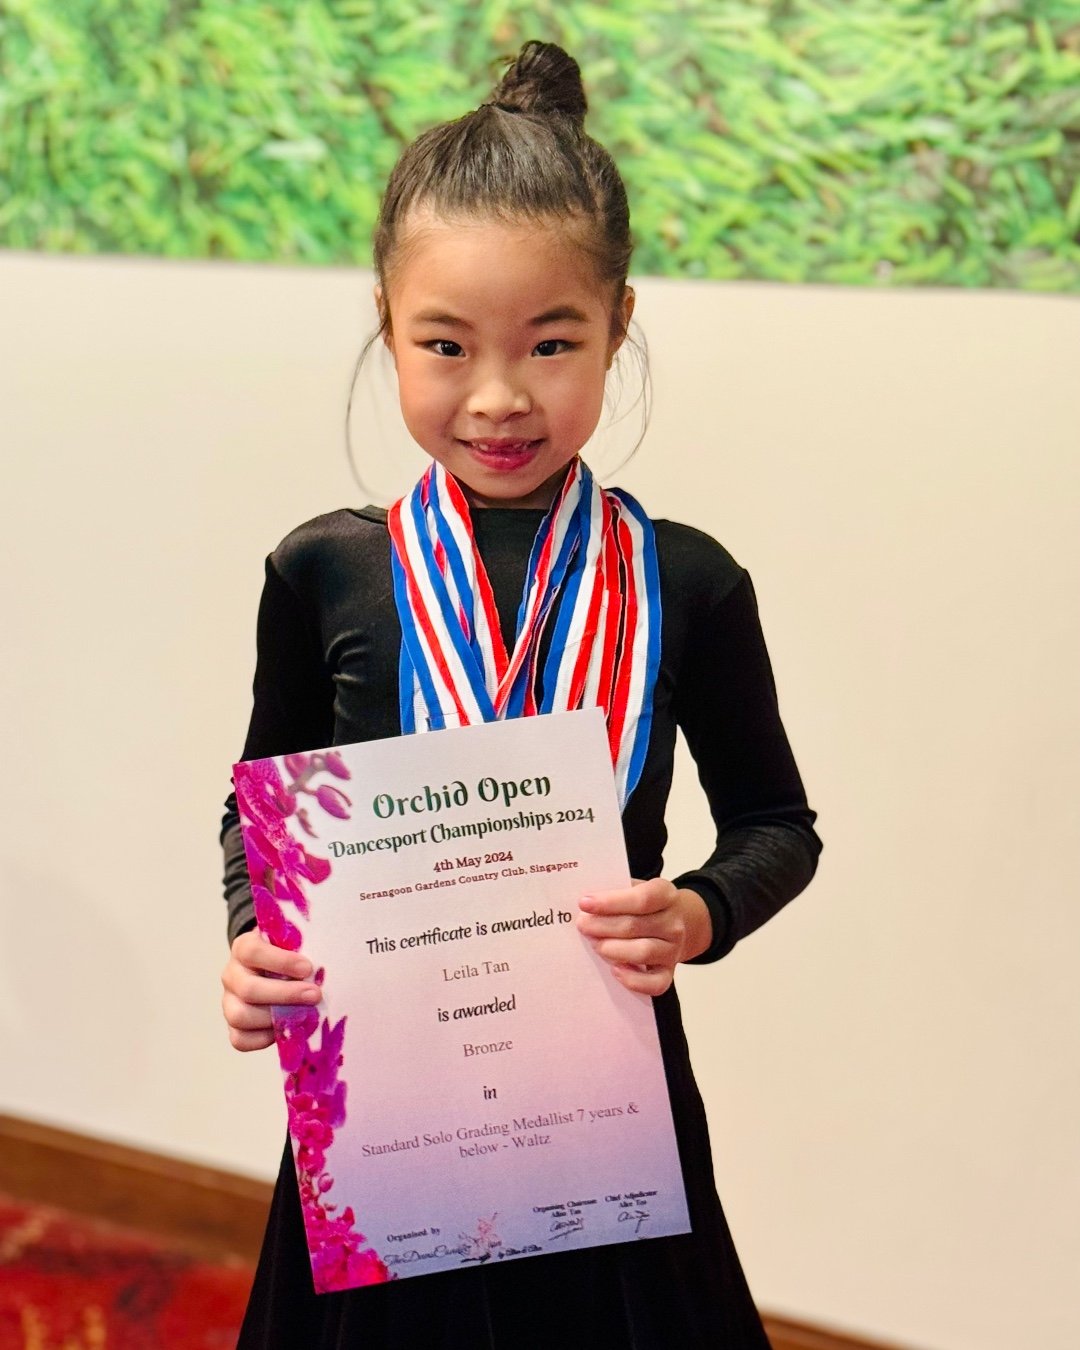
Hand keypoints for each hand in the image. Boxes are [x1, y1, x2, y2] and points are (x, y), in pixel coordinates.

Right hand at [220, 930, 321, 1051]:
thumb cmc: (288, 955)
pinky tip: (286, 1029)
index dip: (281, 962)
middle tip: (315, 995)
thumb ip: (302, 950)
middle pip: (248, 989)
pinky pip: (240, 1040)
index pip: (253, 952)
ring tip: (303, 1015)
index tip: (308, 968)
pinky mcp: (233, 1026)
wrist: (274, 969)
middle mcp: (232, 975)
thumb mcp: (293, 944)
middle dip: (285, 995)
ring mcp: (229, 1002)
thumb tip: (322, 969)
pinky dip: (264, 1038)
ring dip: (276, 1019)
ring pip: (240, 1016)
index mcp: (243, 948)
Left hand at [576, 878, 712, 996]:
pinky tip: (614, 969)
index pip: (642, 898)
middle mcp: (673, 923)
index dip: (611, 902)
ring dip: (613, 949)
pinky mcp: (668, 973)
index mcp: (666, 894)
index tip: (584, 903)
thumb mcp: (633, 888)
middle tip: (582, 925)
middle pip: (635, 926)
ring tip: (594, 943)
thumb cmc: (644, 906)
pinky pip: (654, 983)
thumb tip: (586, 906)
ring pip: (643, 952)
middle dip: (603, 926)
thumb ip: (613, 892)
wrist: (673, 923)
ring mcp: (672, 950)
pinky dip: (633, 980)